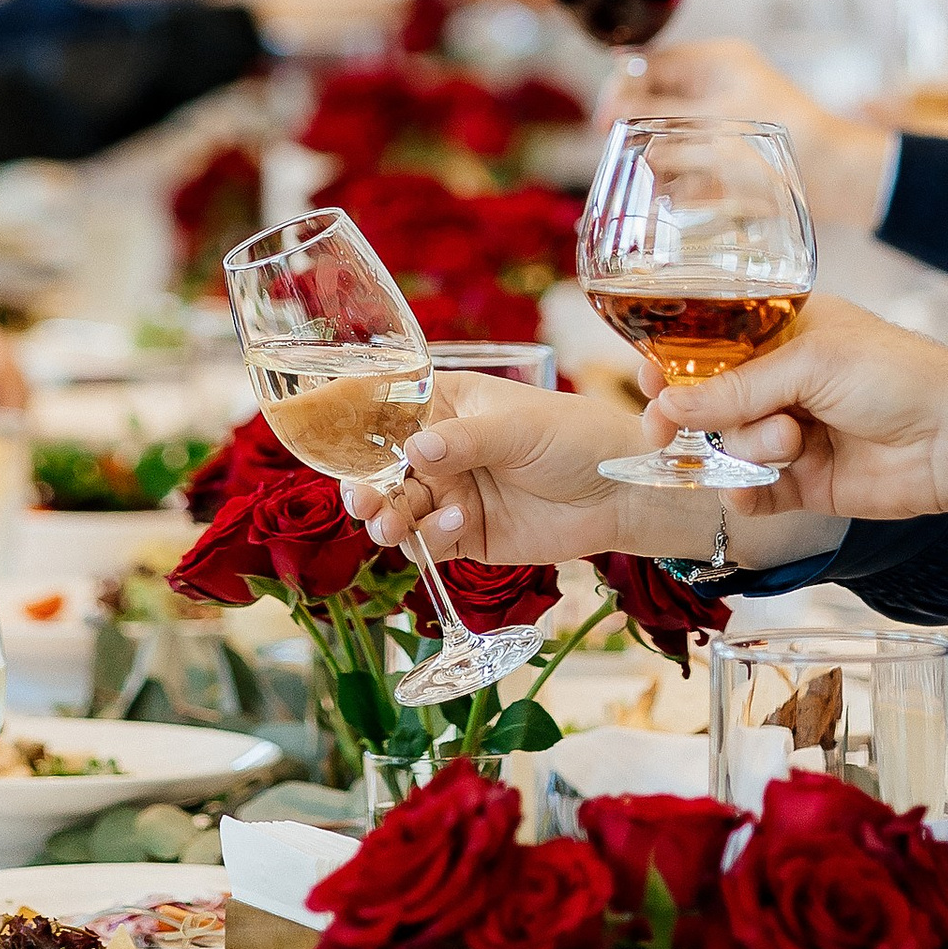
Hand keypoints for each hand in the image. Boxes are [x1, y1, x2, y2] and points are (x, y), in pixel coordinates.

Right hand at [345, 375, 649, 565]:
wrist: (619, 493)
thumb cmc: (574, 437)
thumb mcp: (518, 427)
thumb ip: (465, 440)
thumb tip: (414, 451)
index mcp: (446, 405)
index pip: (387, 412)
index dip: (353, 427)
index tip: (328, 441)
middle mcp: (440, 450)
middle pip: (382, 470)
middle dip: (363, 486)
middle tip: (361, 500)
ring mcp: (450, 494)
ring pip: (398, 511)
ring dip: (386, 519)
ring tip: (392, 524)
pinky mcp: (466, 536)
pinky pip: (429, 544)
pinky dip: (429, 540)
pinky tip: (454, 525)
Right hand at [615, 40, 893, 231]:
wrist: (844, 179)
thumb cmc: (791, 139)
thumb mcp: (717, 126)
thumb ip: (663, 118)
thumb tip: (614, 113)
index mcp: (717, 61)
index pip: (651, 62)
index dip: (621, 90)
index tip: (605, 123)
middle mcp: (717, 85)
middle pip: (655, 99)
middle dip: (634, 127)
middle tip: (619, 154)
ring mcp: (723, 119)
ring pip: (669, 132)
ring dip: (654, 156)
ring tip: (644, 182)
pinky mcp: (730, 153)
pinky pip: (690, 159)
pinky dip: (677, 177)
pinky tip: (667, 198)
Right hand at [643, 293, 947, 524]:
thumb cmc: (893, 374)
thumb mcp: (809, 362)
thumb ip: (737, 387)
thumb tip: (668, 406)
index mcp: (784, 332)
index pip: (712, 347)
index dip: (675, 364)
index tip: (647, 382)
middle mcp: (783, 382)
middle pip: (710, 402)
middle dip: (694, 415)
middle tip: (664, 430)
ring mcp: (792, 434)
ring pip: (731, 447)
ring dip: (749, 448)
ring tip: (793, 442)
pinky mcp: (805, 483)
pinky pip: (753, 493)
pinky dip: (745, 495)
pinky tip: (750, 492)